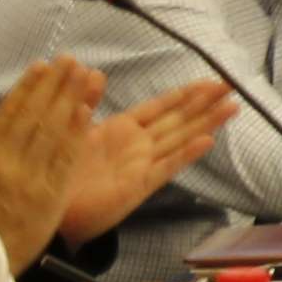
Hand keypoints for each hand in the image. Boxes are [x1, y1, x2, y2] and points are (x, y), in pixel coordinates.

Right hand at [0, 55, 101, 268]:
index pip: (8, 114)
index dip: (27, 87)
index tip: (42, 65)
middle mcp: (4, 163)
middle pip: (34, 117)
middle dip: (54, 86)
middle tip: (71, 60)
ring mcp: (28, 179)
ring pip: (52, 132)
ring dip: (69, 100)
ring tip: (84, 74)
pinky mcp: (49, 197)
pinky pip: (64, 160)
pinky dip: (75, 134)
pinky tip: (87, 111)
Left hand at [57, 80, 231, 242]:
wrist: (49, 211)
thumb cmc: (59, 171)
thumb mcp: (71, 128)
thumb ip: (86, 100)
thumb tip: (95, 70)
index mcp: (122, 129)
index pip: (161, 107)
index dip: (185, 93)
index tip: (209, 80)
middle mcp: (138, 145)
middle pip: (179, 119)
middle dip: (206, 102)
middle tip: (232, 85)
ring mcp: (142, 165)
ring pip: (181, 138)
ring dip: (206, 123)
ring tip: (232, 107)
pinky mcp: (139, 186)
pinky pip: (166, 167)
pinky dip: (186, 155)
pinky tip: (207, 141)